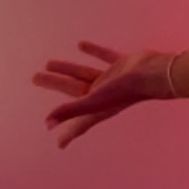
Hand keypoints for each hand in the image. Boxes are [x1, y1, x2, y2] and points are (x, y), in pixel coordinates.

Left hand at [34, 41, 175, 149]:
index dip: (68, 133)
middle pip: (73, 90)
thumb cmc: (126, 90)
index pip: (78, 122)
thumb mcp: (94, 101)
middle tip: (35, 78)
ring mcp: (113, 80)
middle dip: (54, 84)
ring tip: (49, 62)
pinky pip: (104, 57)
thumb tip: (47, 124)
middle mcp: (104, 95)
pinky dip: (93, 52)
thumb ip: (70, 111)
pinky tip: (81, 45)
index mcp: (98, 107)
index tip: (58, 143)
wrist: (153, 74)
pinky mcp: (123, 65)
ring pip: (84, 73)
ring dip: (67, 68)